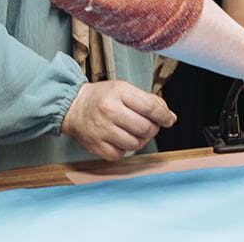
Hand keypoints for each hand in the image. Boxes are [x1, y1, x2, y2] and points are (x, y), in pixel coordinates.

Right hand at [61, 80, 176, 159]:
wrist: (73, 107)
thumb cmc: (102, 97)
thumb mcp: (124, 89)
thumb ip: (148, 101)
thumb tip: (170, 117)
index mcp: (118, 93)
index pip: (150, 107)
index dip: (164, 116)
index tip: (169, 120)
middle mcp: (109, 111)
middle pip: (145, 128)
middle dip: (153, 129)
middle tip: (149, 126)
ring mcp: (102, 130)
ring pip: (135, 144)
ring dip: (140, 140)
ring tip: (135, 132)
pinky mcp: (96, 146)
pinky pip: (121, 154)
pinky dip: (125, 149)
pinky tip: (121, 139)